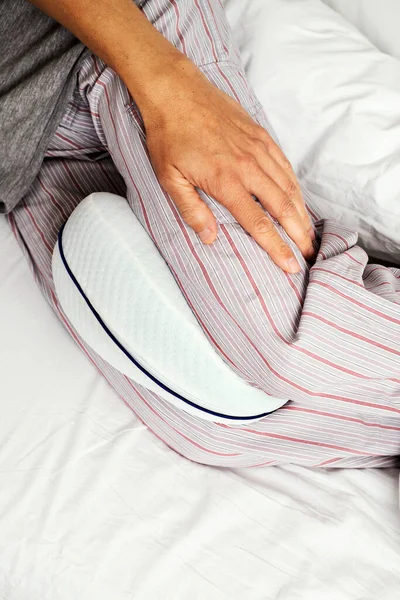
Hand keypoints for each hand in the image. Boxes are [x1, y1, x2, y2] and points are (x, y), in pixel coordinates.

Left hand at [137, 60, 314, 272]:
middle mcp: (248, 167)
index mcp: (227, 182)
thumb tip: (210, 238)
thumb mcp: (170, 179)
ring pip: (288, 186)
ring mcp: (257, 149)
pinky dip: (295, 185)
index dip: (277, 247)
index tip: (290, 265)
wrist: (175, 90)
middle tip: (309, 254)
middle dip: (299, 235)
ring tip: (309, 232)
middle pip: (283, 208)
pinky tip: (298, 197)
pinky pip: (284, 164)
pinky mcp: (260, 135)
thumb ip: (192, 210)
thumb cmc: (168, 136)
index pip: (259, 223)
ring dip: (302, 212)